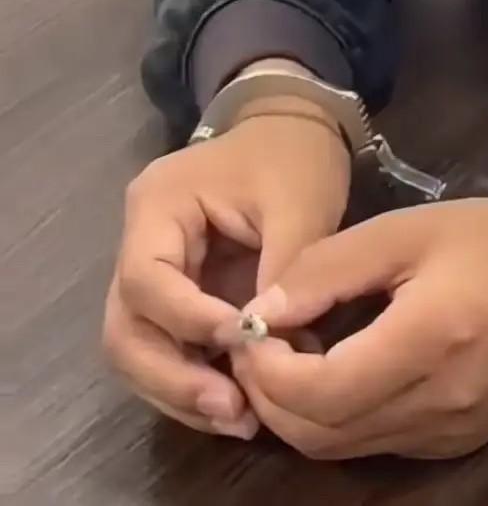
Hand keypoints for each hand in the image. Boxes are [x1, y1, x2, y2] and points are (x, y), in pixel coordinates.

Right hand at [103, 69, 349, 439]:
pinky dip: (197, 381)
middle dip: (174, 377)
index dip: (188, 321)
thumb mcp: (301, 203)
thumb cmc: (294, 155)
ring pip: (140, 350)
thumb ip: (285, 269)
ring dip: (183, 391)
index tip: (245, 342)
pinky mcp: (177, 296)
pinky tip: (241, 404)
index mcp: (158, 206)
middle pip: (127, 329)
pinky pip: (168, 349)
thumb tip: (272, 346)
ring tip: (242, 418)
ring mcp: (154, 273)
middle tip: (234, 409)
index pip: (147, 280)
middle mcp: (140, 243)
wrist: (295, 127)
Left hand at [216, 192, 487, 459]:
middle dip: (269, 394)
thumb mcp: (416, 228)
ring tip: (293, 350)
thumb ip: (332, 266)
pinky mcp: (458, 441)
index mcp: (428, 341)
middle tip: (257, 340)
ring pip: (342, 449)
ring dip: (300, 411)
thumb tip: (261, 307)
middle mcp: (437, 404)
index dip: (265, 367)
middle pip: (318, 436)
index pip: (314, 392)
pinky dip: (341, 416)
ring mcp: (448, 432)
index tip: (249, 322)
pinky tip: (342, 365)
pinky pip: (377, 443)